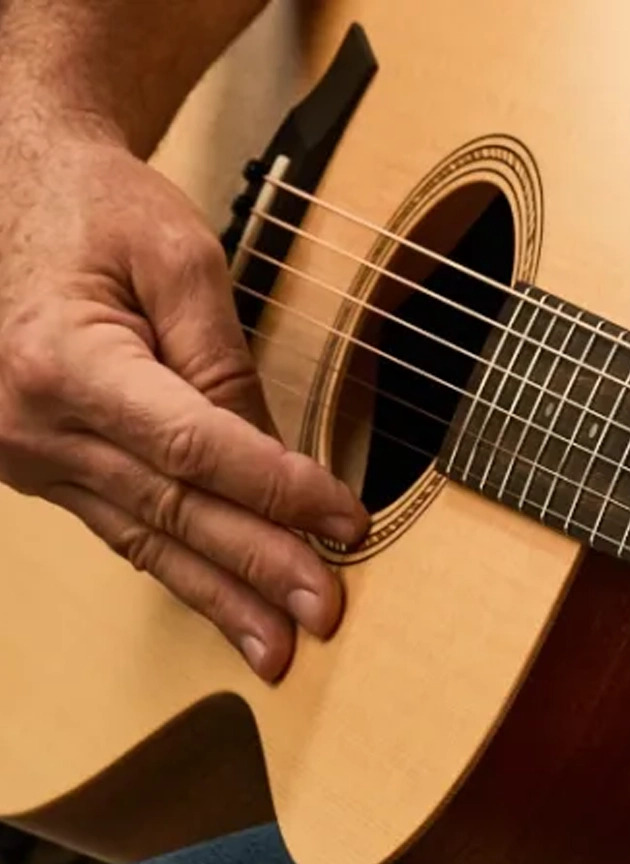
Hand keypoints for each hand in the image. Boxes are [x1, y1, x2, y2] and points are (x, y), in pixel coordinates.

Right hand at [0, 115, 367, 681]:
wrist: (18, 195)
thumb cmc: (99, 212)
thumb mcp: (178, 259)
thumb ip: (223, 361)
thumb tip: (273, 460)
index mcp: (67, 362)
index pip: (194, 446)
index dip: (277, 492)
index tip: (346, 522)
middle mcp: (39, 425)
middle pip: (175, 509)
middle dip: (259, 568)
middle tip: (324, 613)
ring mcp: (34, 457)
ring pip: (147, 540)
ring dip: (221, 598)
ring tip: (278, 650)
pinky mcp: (48, 470)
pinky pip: (125, 530)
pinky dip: (182, 571)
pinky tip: (223, 609)